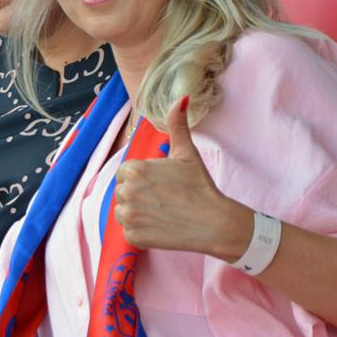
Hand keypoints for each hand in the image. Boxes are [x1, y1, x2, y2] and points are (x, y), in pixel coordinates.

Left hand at [113, 97, 251, 258]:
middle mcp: (127, 192)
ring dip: (137, 212)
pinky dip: (142, 231)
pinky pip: (129, 232)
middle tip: (163, 198)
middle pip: (123, 191)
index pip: (125, 172)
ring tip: (161, 211)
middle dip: (138, 194)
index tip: (160, 184)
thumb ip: (177, 125)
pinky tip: (161, 226)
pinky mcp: (133, 237)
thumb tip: (180, 99)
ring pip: (123, 211)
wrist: (214, 222)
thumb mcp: (186, 153)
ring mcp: (129, 216)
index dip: (142, 178)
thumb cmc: (200, 186)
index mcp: (135, 169)